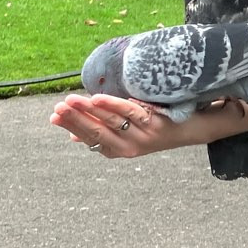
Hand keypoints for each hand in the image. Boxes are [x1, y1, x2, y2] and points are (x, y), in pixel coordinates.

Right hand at [50, 92, 189, 159]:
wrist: (192, 128)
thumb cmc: (155, 127)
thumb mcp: (127, 133)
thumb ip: (102, 132)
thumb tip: (73, 138)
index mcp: (118, 149)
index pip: (89, 138)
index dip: (71, 127)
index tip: (54, 116)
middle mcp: (129, 147)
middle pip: (96, 132)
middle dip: (74, 119)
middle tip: (57, 107)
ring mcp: (142, 137)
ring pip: (110, 122)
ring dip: (88, 111)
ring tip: (71, 100)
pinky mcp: (154, 125)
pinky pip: (130, 113)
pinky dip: (113, 106)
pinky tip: (97, 99)